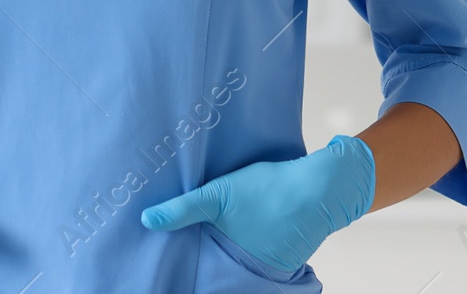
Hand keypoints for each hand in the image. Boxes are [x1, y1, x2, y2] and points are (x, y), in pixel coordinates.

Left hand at [140, 134, 375, 273]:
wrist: (320, 188)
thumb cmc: (269, 189)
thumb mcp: (218, 193)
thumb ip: (182, 208)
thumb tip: (146, 221)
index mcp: (231, 261)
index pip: (202, 277)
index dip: (187, 270)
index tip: (170, 264)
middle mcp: (249, 272)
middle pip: (218, 272)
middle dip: (204, 263)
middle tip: (184, 248)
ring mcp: (267, 268)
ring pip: (237, 264)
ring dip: (227, 254)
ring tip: (211, 238)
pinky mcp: (280, 260)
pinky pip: (255, 258)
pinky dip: (246, 249)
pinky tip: (239, 233)